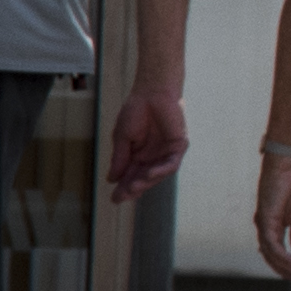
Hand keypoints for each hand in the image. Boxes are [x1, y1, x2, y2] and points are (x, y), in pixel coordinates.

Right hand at [101, 85, 189, 203]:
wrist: (152, 92)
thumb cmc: (135, 110)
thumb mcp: (122, 137)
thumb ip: (119, 158)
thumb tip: (112, 179)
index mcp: (138, 154)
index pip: (131, 175)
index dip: (123, 187)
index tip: (114, 198)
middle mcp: (153, 156)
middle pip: (143, 177)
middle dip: (133, 188)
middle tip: (122, 197)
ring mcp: (166, 152)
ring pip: (158, 174)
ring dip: (146, 182)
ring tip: (134, 187)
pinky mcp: (178, 146)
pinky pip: (171, 164)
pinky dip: (161, 170)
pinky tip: (149, 173)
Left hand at [253, 153, 290, 285]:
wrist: (285, 168)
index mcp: (271, 227)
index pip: (275, 253)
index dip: (286, 266)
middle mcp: (264, 228)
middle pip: (271, 257)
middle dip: (285, 271)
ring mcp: (262, 224)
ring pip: (270, 253)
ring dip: (284, 266)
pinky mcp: (265, 220)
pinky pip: (271, 243)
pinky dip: (281, 254)